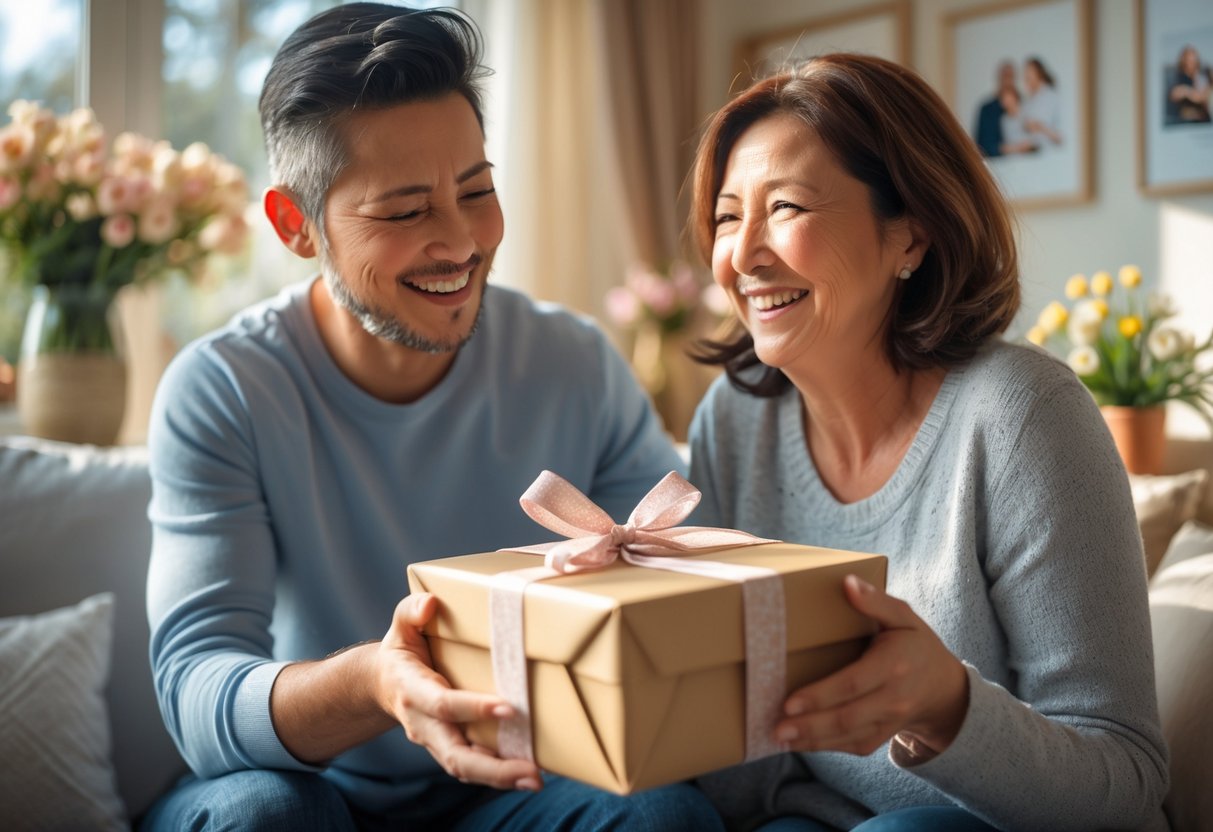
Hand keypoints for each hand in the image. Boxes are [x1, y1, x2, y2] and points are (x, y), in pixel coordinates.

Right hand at [377, 593, 542, 790]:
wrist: (384, 683)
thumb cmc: (401, 651)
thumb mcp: (400, 627)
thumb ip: (411, 611)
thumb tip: (430, 605)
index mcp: (412, 690)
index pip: (443, 705)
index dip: (473, 708)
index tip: (508, 708)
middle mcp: (423, 724)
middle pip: (455, 755)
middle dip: (493, 767)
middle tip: (532, 770)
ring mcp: (435, 741)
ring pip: (464, 769)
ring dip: (501, 777)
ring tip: (535, 780)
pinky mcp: (448, 748)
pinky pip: (471, 768)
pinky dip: (497, 774)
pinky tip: (526, 774)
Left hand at [773, 575, 968, 756]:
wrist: (943, 687)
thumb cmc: (916, 644)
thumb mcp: (904, 616)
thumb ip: (877, 601)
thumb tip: (848, 583)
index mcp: (894, 665)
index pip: (853, 683)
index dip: (821, 695)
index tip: (789, 700)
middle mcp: (894, 698)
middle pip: (848, 716)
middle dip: (810, 725)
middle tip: (776, 727)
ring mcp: (890, 721)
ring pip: (848, 736)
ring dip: (812, 740)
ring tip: (779, 738)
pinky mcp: (883, 734)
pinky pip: (854, 745)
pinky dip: (825, 747)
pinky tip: (798, 743)